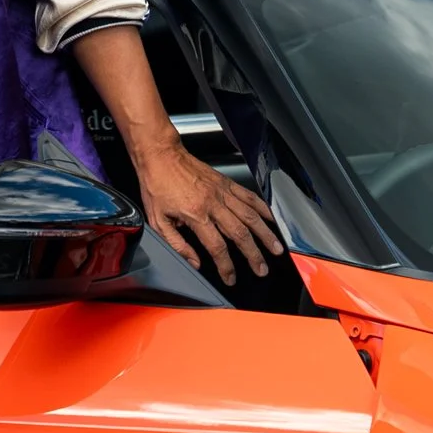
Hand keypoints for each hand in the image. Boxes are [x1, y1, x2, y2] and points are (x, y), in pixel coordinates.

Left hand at [130, 144, 282, 284]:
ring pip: (250, 216)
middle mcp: (213, 203)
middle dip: (254, 255)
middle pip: (240, 234)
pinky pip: (249, 196)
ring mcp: (222, 191)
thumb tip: (193, 262)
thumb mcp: (157, 220)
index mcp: (196, 214)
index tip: (230, 277)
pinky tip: (271, 219)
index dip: (226, 266)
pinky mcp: (226, 182)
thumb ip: (176, 244)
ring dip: (265, 234)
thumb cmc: (157, 184)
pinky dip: (263, 209)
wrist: (160, 155)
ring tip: (276, 248)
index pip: (217, 247)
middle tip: (262, 269)